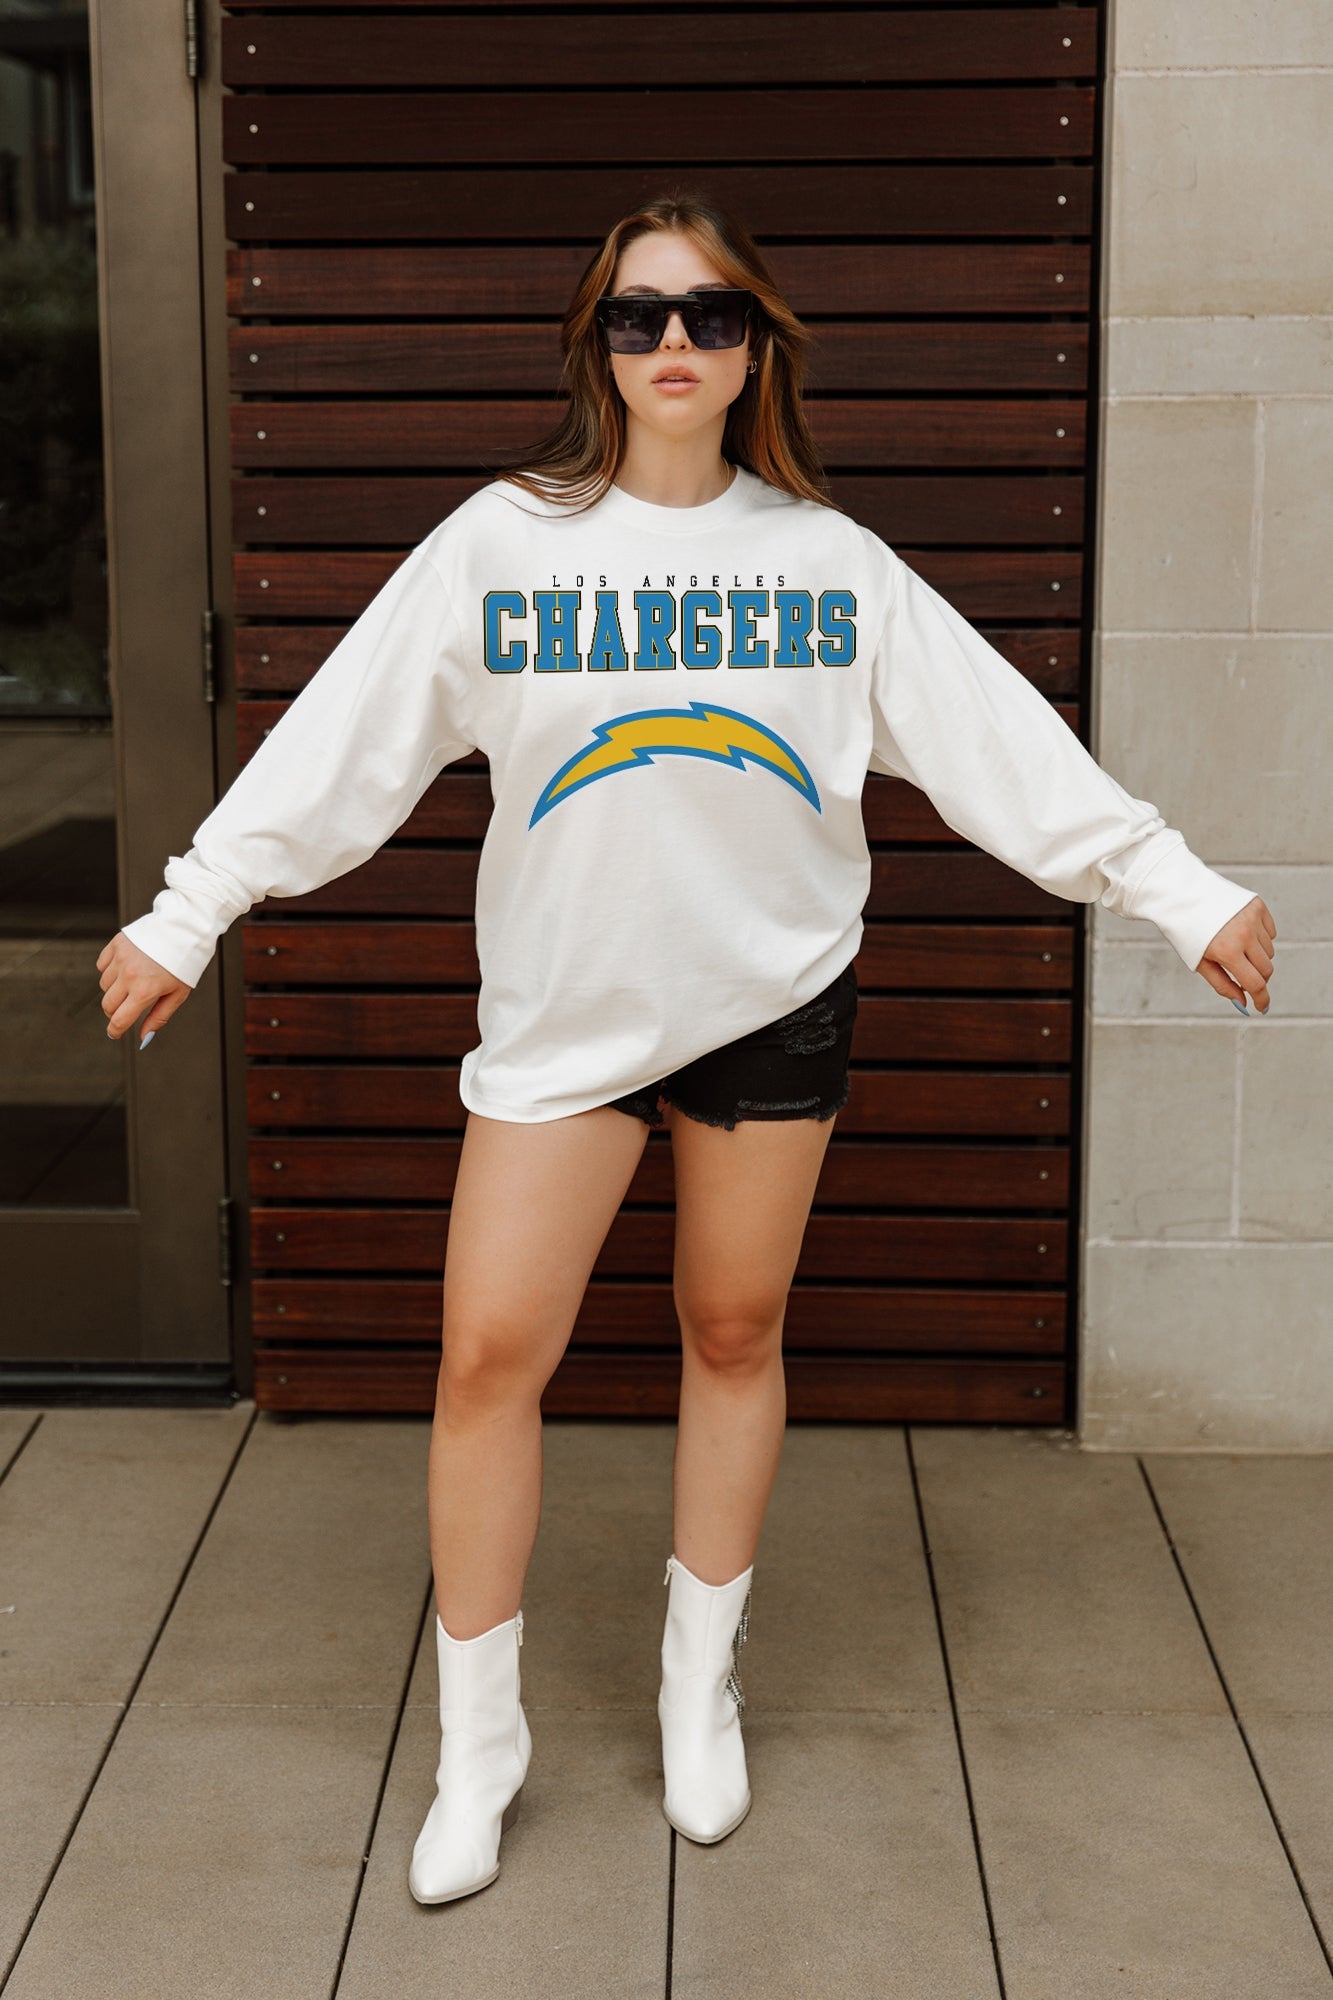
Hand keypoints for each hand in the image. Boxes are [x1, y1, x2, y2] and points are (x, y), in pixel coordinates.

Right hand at [96, 932, 193, 1045]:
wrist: (183, 930)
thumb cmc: (184, 963)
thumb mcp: (178, 995)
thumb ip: (158, 1017)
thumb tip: (144, 1037)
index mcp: (144, 991)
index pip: (119, 1020)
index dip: (115, 1030)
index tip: (115, 1033)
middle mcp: (129, 975)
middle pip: (107, 1005)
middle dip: (114, 1011)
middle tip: (127, 1007)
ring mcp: (120, 959)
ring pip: (104, 985)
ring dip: (114, 989)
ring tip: (133, 981)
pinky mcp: (116, 945)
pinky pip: (102, 965)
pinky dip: (110, 970)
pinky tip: (126, 967)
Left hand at [1196, 896, 1276, 1014]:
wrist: (1181, 895)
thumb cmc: (1187, 932)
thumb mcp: (1199, 962)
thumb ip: (1223, 985)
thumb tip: (1243, 1002)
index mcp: (1227, 951)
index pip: (1255, 983)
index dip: (1261, 998)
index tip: (1262, 1007)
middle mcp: (1244, 934)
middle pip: (1266, 969)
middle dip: (1258, 978)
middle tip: (1244, 977)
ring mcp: (1253, 918)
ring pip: (1269, 951)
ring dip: (1257, 957)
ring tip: (1235, 948)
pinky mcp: (1258, 906)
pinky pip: (1270, 932)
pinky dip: (1260, 938)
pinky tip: (1241, 932)